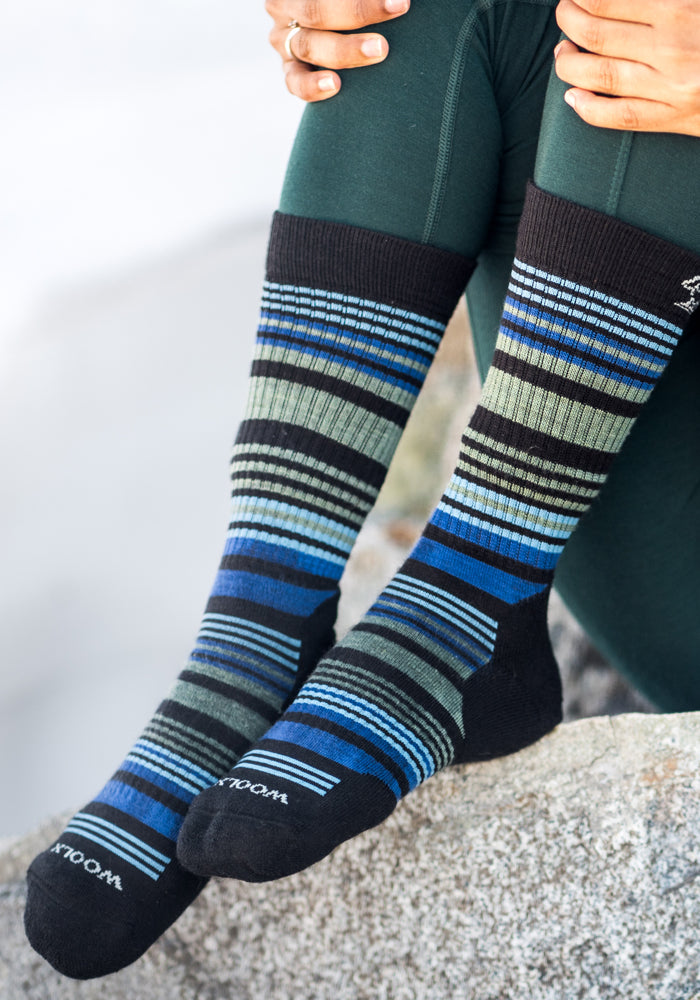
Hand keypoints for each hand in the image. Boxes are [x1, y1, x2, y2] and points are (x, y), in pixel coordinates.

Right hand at [266, 0, 409, 101]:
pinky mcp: (290, 68)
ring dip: (346, 50)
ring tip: (380, 50)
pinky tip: (335, 85)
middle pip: (317, 11)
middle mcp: (284, 5)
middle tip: (397, 10)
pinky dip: (313, 86)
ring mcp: (283, 39)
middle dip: (358, 12)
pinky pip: (295, 82)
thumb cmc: (347, 4)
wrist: (331, 16)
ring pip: (310, 46)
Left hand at [554, 0, 699, 136]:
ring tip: (563, 53)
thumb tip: (617, 4)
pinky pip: (621, 115)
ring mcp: (670, 86)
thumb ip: (660, 1)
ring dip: (570, 64)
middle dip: (570, 22)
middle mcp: (670, 47)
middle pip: (597, 36)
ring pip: (602, 75)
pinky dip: (589, 108)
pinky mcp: (675, 116)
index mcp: (678, 8)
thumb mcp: (696, 1)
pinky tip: (572, 96)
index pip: (607, 1)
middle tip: (565, 15)